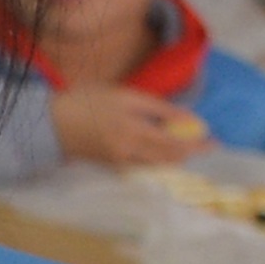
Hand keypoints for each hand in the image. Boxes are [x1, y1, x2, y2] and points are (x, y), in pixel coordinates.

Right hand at [52, 89, 211, 166]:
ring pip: (158, 165)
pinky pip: (143, 168)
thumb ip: (157, 107)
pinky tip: (164, 157)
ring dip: (176, 160)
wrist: (50, 123)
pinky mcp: (112, 166)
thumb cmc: (87, 100)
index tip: (214, 141)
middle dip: (191, 153)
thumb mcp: (124, 95)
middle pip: (169, 157)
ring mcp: (121, 160)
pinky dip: (158, 163)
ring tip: (188, 151)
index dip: (196, 142)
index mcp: (134, 128)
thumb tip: (187, 119)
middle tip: (208, 147)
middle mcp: (131, 149)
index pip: (175, 139)